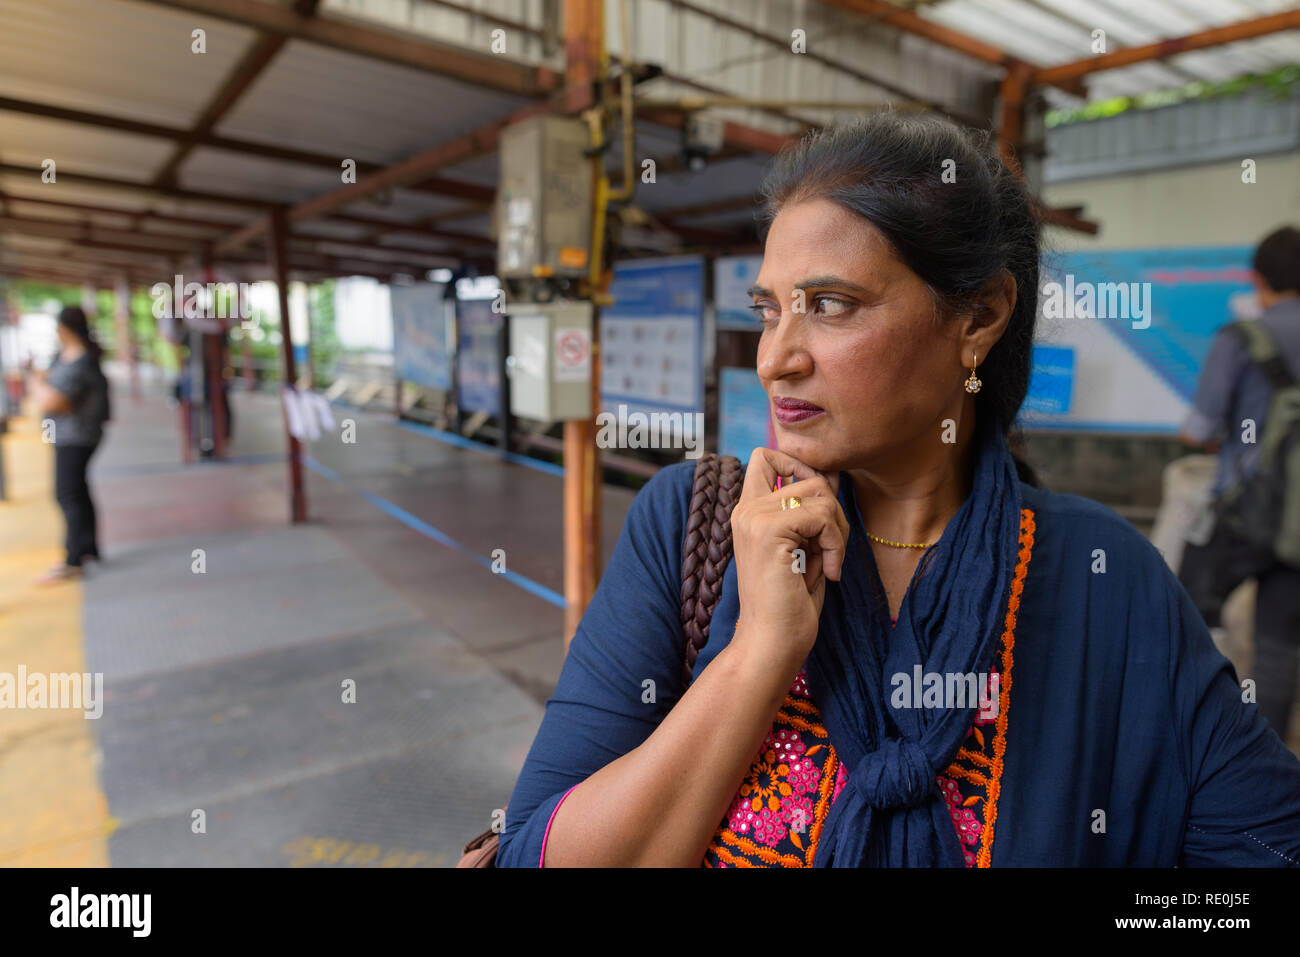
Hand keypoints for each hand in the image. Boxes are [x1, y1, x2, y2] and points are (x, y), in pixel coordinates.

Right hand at [728, 447, 849, 675]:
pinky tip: (827, 572)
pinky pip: (822, 515)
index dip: (799, 467)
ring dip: (837, 529)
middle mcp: (746, 509)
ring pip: (819, 493)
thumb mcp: (803, 547)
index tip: (817, 508)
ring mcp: (754, 517)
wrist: (771, 642)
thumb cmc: (790, 602)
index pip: (764, 457)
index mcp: (748, 512)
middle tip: (830, 550)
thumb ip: (809, 513)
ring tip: (827, 563)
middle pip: (809, 477)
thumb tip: (832, 477)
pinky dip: (836, 544)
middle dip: (834, 512)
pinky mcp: (768, 530)